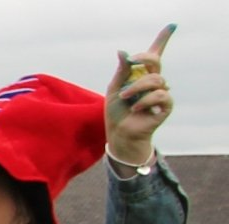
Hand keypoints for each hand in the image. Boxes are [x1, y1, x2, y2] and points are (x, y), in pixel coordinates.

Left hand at [107, 24, 174, 159]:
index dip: (163, 39)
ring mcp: (161, 91)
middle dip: (143, 58)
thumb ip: (121, 71)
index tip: (172, 26)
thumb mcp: (114, 88)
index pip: (155, 53)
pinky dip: (146, 100)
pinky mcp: (166, 105)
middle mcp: (153, 80)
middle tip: (131, 60)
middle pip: (155, 61)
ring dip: (137, 87)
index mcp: (141, 74)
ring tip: (125, 97)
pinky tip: (137, 108)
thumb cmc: (117, 111)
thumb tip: (122, 51)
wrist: (119, 133)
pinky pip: (161, 94)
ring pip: (155, 79)